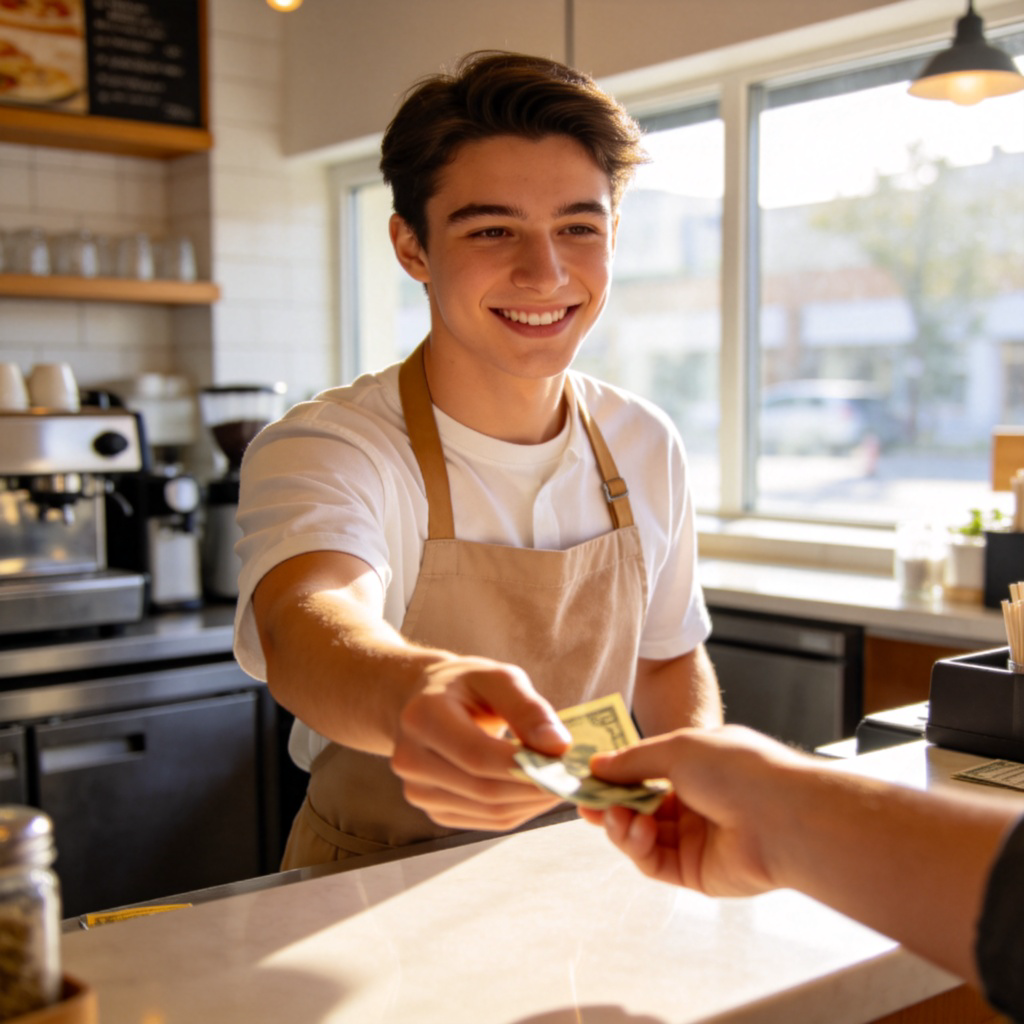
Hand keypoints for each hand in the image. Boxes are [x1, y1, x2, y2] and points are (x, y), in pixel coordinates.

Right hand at [390, 656, 571, 830]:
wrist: (425, 702)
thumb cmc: (467, 686)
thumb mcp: (498, 678)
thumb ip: (528, 708)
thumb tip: (558, 746)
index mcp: (422, 717)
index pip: (477, 755)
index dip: (524, 766)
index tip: (566, 762)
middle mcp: (411, 759)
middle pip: (484, 789)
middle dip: (535, 787)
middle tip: (573, 777)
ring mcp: (417, 790)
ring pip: (489, 812)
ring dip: (532, 802)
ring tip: (559, 781)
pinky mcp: (433, 810)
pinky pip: (486, 821)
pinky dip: (519, 810)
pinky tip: (535, 791)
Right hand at [579, 725, 803, 895]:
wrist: (784, 818)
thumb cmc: (740, 771)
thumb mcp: (677, 749)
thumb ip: (634, 761)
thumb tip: (597, 764)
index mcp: (698, 767)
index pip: (647, 772)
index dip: (616, 774)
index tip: (586, 776)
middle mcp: (697, 803)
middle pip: (640, 806)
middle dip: (611, 803)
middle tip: (585, 802)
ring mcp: (696, 839)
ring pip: (642, 836)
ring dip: (622, 825)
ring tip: (615, 816)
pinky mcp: (696, 872)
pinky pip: (654, 862)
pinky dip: (638, 847)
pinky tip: (635, 830)